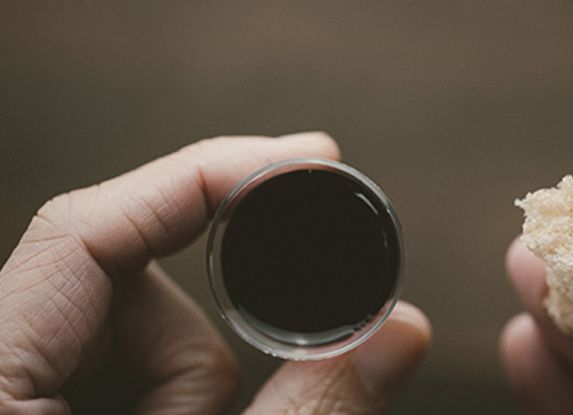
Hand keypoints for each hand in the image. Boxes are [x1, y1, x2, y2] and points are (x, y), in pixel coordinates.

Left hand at [0, 133, 430, 413]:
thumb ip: (303, 412)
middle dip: (205, 352)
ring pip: (139, 334)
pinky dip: (176, 398)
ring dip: (194, 391)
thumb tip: (404, 330)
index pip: (84, 232)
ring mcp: (23, 385)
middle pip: (127, 289)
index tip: (307, 161)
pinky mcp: (49, 400)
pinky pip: (130, 363)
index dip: (206, 180)